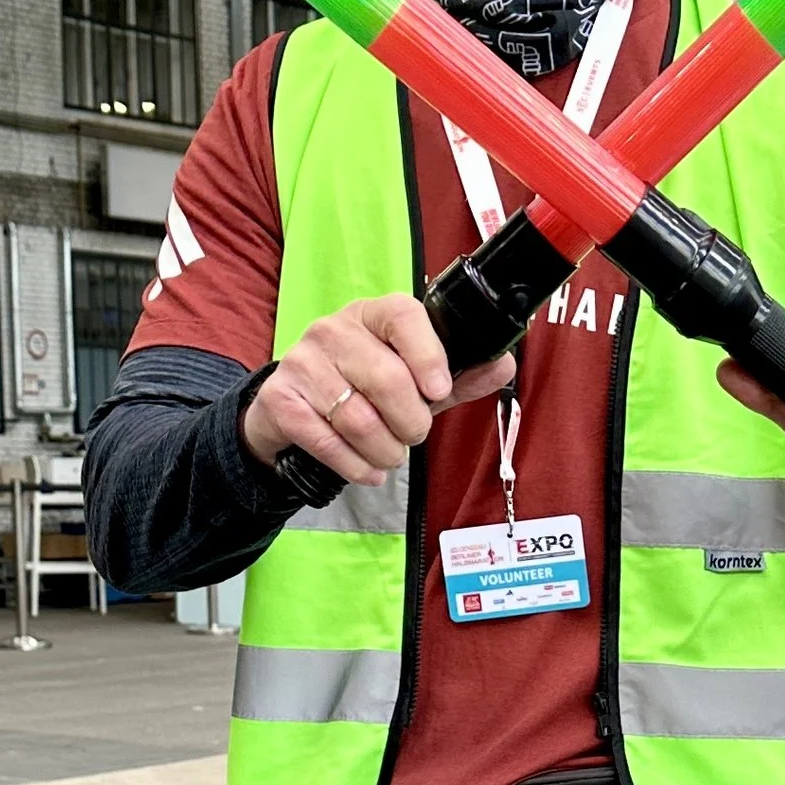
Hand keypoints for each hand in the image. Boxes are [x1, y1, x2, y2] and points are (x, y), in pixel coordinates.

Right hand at [239, 296, 511, 488]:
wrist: (290, 413)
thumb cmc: (361, 391)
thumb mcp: (414, 380)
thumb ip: (458, 375)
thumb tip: (502, 364)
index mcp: (373, 314)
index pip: (403, 316)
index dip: (427, 355)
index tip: (439, 390)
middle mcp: (334, 329)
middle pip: (385, 378)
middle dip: (411, 422)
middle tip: (413, 435)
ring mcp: (302, 362)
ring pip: (359, 418)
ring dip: (385, 451)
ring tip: (390, 455)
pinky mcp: (281, 400)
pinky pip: (328, 442)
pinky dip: (356, 467)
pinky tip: (366, 469)